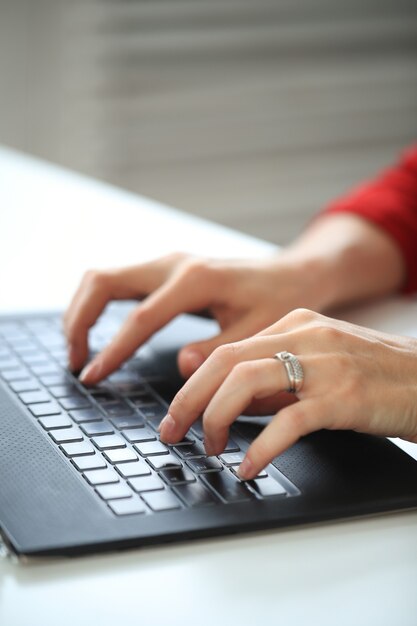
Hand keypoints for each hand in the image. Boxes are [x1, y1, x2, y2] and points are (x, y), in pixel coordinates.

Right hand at [63, 252, 327, 383]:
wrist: (292, 276)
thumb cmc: (279, 302)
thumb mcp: (259, 332)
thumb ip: (220, 350)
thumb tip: (181, 366)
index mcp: (196, 279)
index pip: (140, 317)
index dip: (113, 350)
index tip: (93, 377)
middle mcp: (174, 264)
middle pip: (103, 281)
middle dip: (79, 321)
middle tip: (77, 363)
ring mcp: (167, 264)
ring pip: (103, 278)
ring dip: (82, 310)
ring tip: (78, 352)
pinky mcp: (166, 271)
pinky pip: (118, 283)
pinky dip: (98, 305)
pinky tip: (98, 332)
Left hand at [159, 309, 416, 479]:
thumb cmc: (377, 375)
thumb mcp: (318, 366)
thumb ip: (274, 381)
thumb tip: (228, 405)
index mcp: (295, 324)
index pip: (227, 350)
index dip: (192, 384)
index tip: (175, 414)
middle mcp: (305, 336)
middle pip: (225, 361)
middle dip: (188, 399)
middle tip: (172, 432)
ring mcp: (324, 364)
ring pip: (246, 381)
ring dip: (216, 418)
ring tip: (209, 448)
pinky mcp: (344, 396)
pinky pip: (289, 421)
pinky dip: (261, 447)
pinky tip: (250, 466)